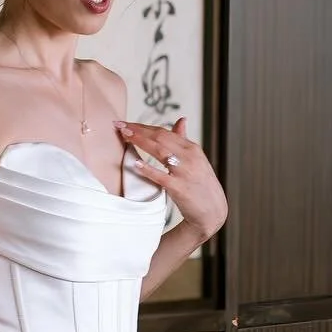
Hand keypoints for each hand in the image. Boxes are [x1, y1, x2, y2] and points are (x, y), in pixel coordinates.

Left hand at [117, 117, 226, 240]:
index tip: (126, 123)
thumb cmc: (201, 184)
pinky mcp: (179, 188)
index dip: (143, 126)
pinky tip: (135, 163)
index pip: (164, 132)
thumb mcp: (196, 159)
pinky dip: (148, 169)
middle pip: (160, 138)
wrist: (212, 210)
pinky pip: (160, 176)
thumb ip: (184, 140)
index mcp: (192, 148)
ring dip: (140, 141)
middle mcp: (189, 157)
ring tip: (124, 135)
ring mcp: (184, 172)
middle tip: (120, 125)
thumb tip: (181, 120)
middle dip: (138, 130)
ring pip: (160, 151)